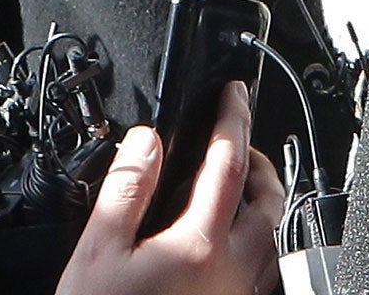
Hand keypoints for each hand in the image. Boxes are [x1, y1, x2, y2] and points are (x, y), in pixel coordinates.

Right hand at [58, 81, 285, 294]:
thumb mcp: (96, 253)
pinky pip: (260, 272)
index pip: (228, 163)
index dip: (232, 119)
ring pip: (271, 239)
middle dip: (258, 160)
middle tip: (237, 137)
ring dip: (262, 202)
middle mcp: (231, 274)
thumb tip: (147, 141)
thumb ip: (125, 190)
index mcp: (198, 246)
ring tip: (237, 183)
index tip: (233, 93)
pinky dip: (255, 242)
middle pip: (268, 201)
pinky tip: (230, 243)